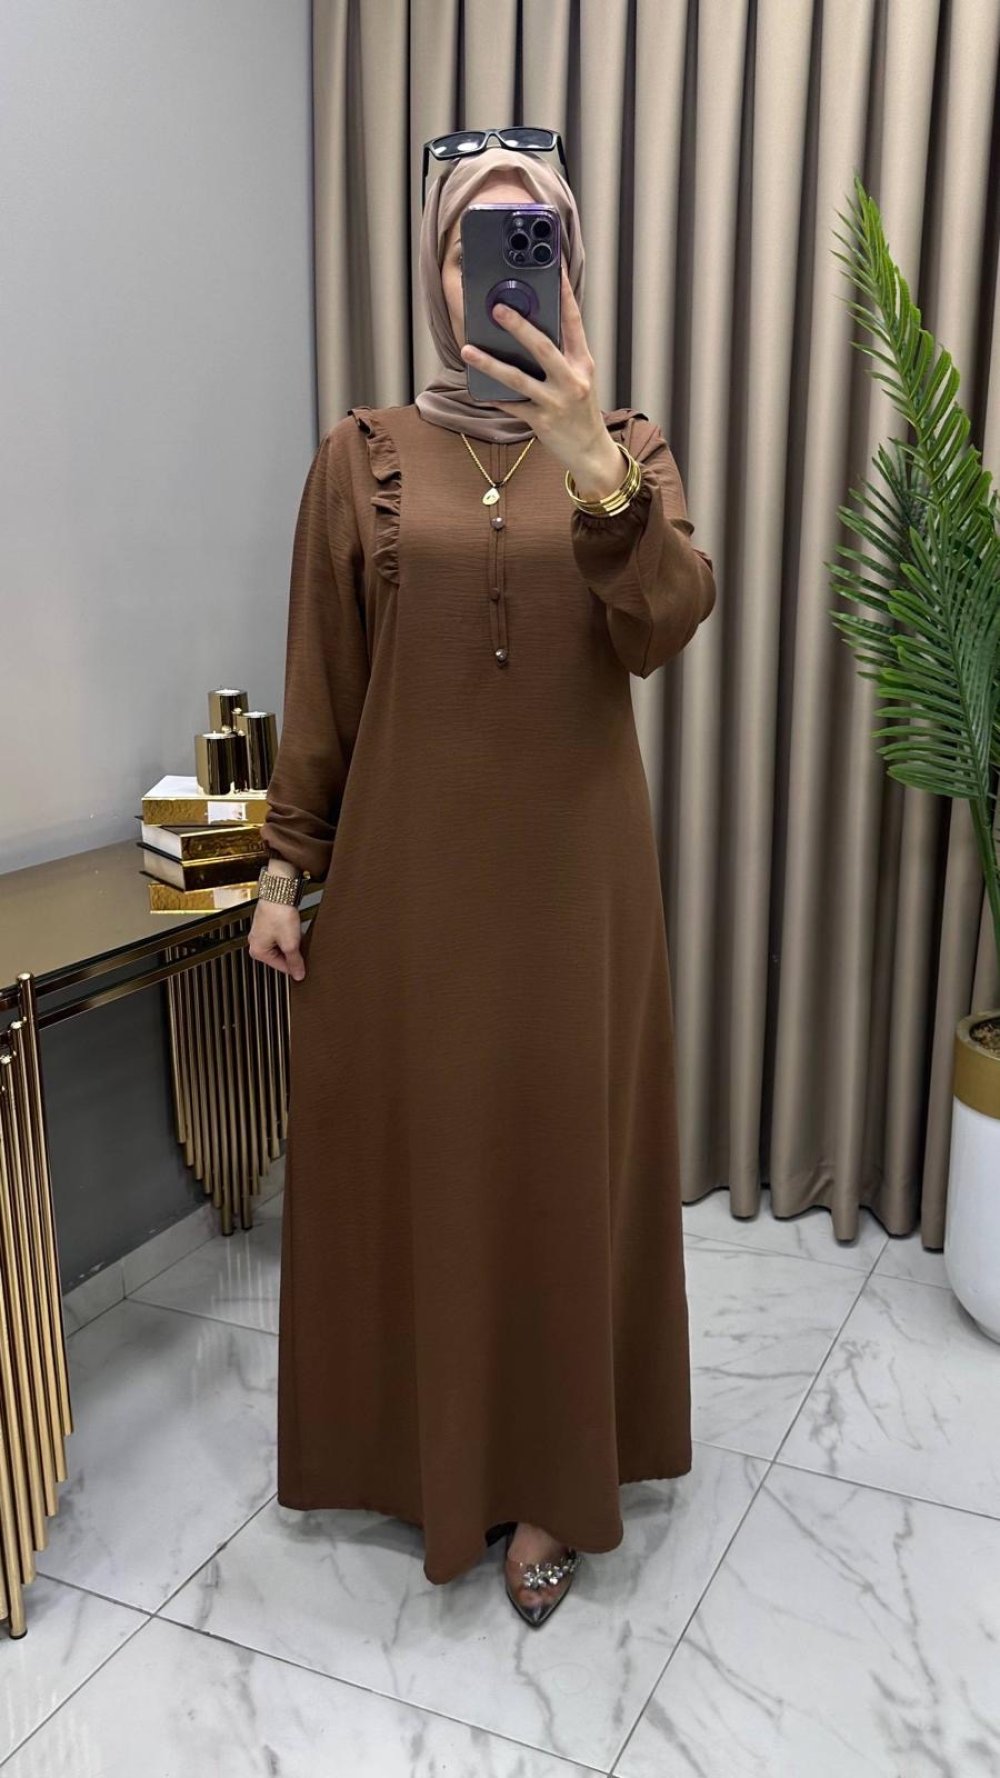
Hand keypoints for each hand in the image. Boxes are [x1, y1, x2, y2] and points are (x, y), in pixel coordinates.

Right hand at [248, 901, 306, 980]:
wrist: (279, 892)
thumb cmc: (279, 914)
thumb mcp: (290, 944)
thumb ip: (295, 962)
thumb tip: (299, 975)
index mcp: (257, 951)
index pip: (281, 967)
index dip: (295, 967)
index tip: (306, 967)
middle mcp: (256, 942)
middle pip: (281, 956)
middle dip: (293, 953)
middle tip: (303, 946)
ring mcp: (261, 932)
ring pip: (281, 945)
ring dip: (292, 943)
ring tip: (298, 935)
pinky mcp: (268, 923)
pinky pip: (281, 935)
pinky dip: (289, 934)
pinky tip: (295, 928)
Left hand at [459, 262, 621, 493]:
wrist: (591, 452)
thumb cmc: (581, 412)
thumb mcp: (580, 379)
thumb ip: (562, 356)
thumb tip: (531, 330)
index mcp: (583, 363)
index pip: (574, 322)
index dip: (564, 294)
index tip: (552, 269)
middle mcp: (572, 380)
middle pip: (543, 347)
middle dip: (519, 326)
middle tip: (497, 309)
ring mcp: (556, 402)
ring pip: (518, 379)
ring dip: (490, 363)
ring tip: (468, 349)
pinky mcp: (541, 422)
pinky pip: (511, 406)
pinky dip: (493, 397)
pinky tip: (477, 390)